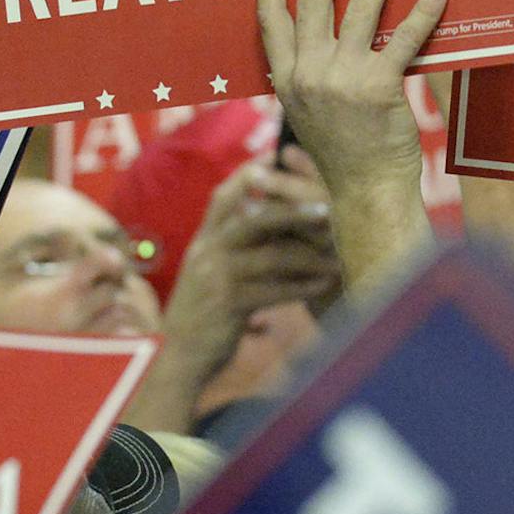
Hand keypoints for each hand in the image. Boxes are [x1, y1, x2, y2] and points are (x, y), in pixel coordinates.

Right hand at [162, 152, 340, 376]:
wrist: (177, 356)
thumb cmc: (203, 311)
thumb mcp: (208, 270)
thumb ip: (230, 245)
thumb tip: (265, 215)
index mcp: (204, 240)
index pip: (223, 196)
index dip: (250, 174)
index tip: (277, 157)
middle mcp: (208, 251)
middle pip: (254, 218)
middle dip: (293, 211)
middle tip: (326, 208)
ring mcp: (217, 277)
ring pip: (271, 256)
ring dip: (309, 257)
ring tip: (336, 260)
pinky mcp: (228, 305)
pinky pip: (274, 290)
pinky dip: (302, 287)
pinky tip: (323, 286)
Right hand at [255, 0, 445, 200]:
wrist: (366, 191)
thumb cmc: (343, 151)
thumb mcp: (308, 111)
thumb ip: (308, 74)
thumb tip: (324, 36)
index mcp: (286, 80)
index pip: (269, 20)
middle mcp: (308, 74)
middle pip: (314, 1)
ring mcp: (342, 80)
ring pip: (360, 9)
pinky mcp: (379, 87)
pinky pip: (404, 38)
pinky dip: (423, 11)